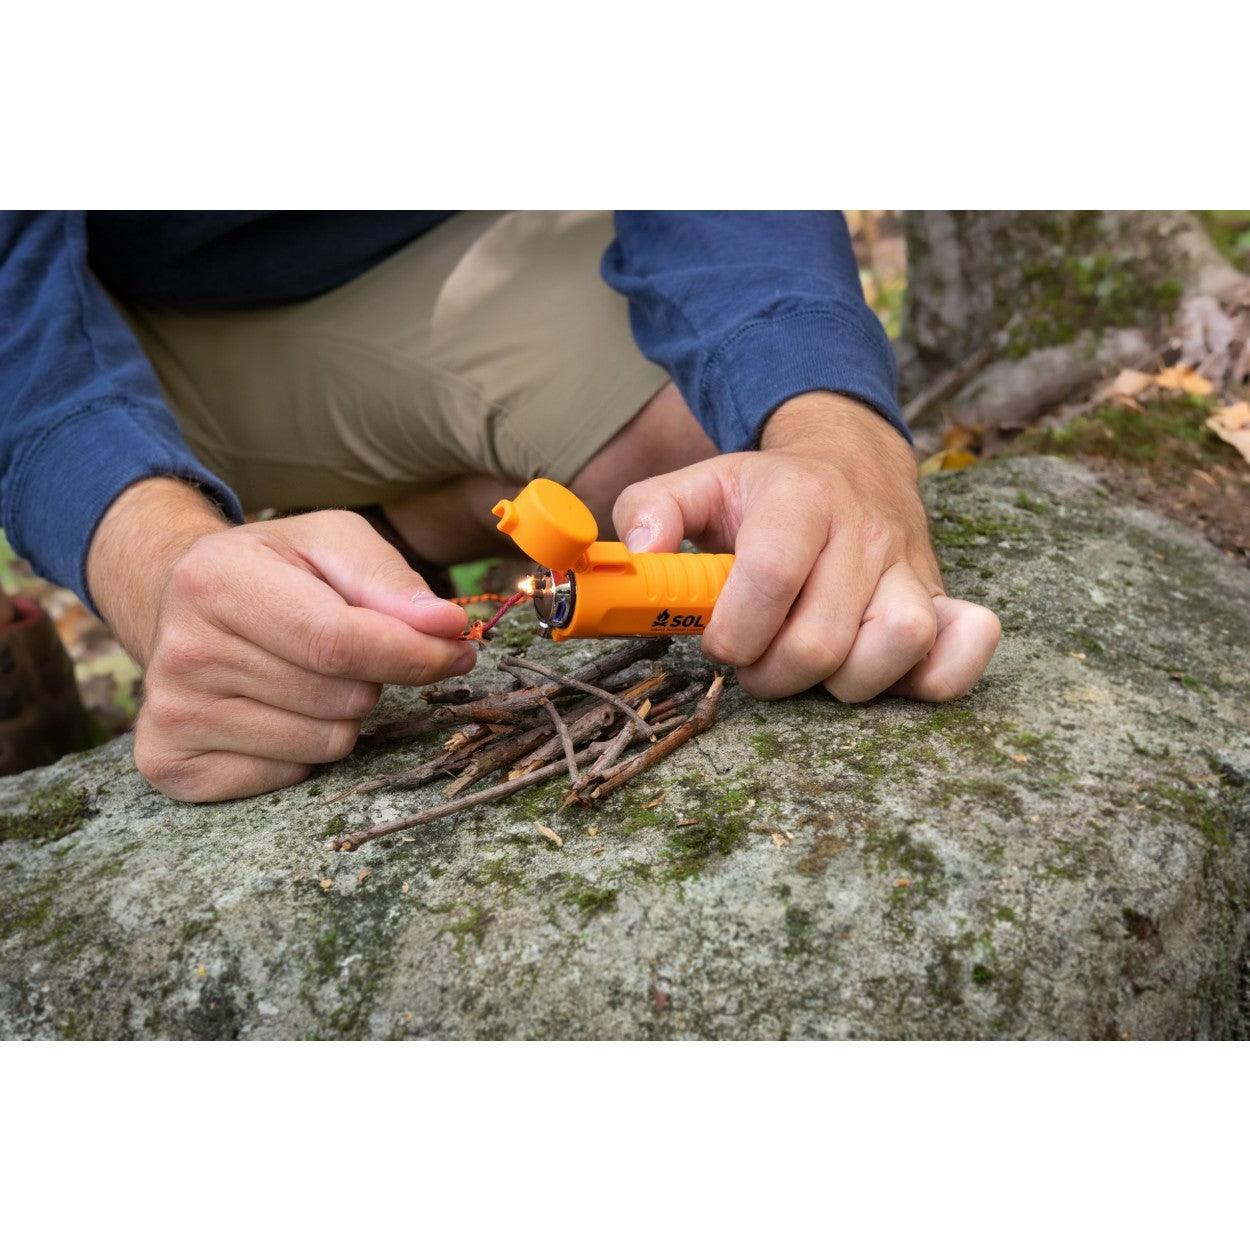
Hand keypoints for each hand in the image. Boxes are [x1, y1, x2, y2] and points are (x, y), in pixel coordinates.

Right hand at [88, 479, 473, 800]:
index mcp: (218, 582)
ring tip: (307, 675)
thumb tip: (448, 628)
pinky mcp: (172, 765)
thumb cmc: (273, 569)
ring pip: (325, 744)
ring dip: (343, 715)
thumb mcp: (330, 543)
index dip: (412, 655)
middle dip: (373, 678)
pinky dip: (305, 751)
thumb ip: (390, 581)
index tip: (457, 652)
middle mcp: (183, 652)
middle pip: (340, 698)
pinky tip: (275, 709)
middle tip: (346, 649)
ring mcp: (171, 715)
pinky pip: (292, 777)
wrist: (178, 602)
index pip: (338, 642)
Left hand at [611, 393, 999, 701]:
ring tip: (813, 665)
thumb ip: (651, 509)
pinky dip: (932, 678)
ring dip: (841, 682)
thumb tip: (639, 553)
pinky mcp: (943, 600)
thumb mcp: (703, 482)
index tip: (718, 642)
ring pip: (896, 647)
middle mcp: (865, 534)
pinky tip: (883, 674)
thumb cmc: (767, 492)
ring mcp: (911, 569)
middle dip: (772, 673)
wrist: (852, 463)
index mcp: (801, 500)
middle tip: (757, 659)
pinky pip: (963, 651)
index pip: (771, 578)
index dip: (734, 631)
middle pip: (821, 640)